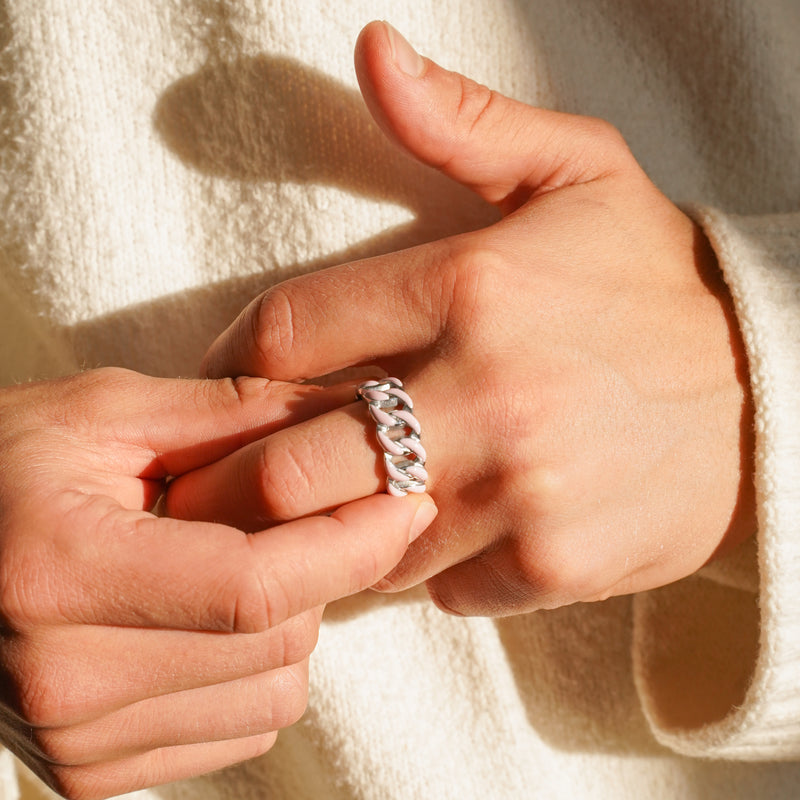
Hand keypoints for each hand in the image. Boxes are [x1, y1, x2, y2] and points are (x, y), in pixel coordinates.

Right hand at [0, 368, 434, 798]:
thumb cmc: (2, 465)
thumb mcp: (104, 412)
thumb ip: (232, 411)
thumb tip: (350, 410)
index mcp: (60, 572)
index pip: (256, 586)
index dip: (352, 543)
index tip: (409, 501)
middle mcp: (65, 681)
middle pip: (279, 638)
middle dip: (322, 567)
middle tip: (296, 511)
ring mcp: (78, 741)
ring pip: (276, 689)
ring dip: (291, 619)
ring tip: (230, 559)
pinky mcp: (94, 772)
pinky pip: (244, 726)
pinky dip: (258, 666)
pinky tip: (208, 616)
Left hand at [172, 22, 754, 616]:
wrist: (772, 391)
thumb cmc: (655, 281)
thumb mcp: (577, 173)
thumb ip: (463, 121)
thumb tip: (372, 52)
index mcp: (473, 283)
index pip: (287, 332)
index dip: (236, 364)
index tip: (239, 380)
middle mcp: (487, 391)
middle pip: (292, 468)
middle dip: (256, 479)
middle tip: (260, 473)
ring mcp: (521, 489)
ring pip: (362, 542)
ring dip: (350, 525)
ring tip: (371, 496)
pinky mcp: (554, 563)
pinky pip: (442, 588)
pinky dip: (434, 569)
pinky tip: (461, 529)